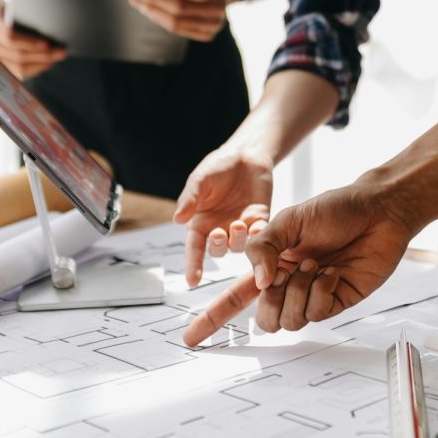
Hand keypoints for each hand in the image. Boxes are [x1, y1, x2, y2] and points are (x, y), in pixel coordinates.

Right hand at [0, 0, 66, 77]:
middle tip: (61, 52)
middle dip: (42, 55)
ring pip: (18, 68)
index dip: (30, 43)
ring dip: (41, 64)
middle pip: (17, 55)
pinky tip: (46, 63)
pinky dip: (34, 69)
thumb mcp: (9, 7)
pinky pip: (17, 73)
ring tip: (56, 58)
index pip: (10, 37)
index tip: (48, 44)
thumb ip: (22, 18)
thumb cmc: (1, 9)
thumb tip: (49, 29)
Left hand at [127, 0, 249, 42]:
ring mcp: (213, 25)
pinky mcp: (206, 35)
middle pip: (182, 9)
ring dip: (153, 12)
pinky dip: (161, 21)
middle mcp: (218, 9)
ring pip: (177, 23)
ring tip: (137, 3)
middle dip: (154, 0)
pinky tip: (149, 12)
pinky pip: (178, 31)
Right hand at [174, 149, 273, 286]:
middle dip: (217, 246)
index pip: (194, 249)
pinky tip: (257, 227)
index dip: (193, 265)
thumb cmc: (219, 166)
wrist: (246, 155)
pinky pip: (260, 236)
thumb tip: (177, 219)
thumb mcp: (200, 179)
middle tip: (218, 234)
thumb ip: (190, 199)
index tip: (192, 281)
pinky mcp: (259, 220)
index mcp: (201, 222)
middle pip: (217, 250)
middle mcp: (220, 228)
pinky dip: (258, 235)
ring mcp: (240, 227)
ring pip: (239, 246)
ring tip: (237, 224)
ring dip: (238, 239)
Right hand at [183, 180, 415, 345]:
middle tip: (288, 271)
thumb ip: (263, 248)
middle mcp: (289, 283)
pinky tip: (332, 272)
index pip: (235, 298)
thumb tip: (259, 284)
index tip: (190, 338)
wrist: (377, 211)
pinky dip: (321, 291)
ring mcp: (312, 295)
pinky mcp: (336, 302)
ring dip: (298, 291)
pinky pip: (316, 313)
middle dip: (271, 299)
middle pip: (263, 317)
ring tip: (315, 265)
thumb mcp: (288, 220)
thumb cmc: (335, 209)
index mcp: (271, 264)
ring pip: (289, 321)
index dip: (212, 319)